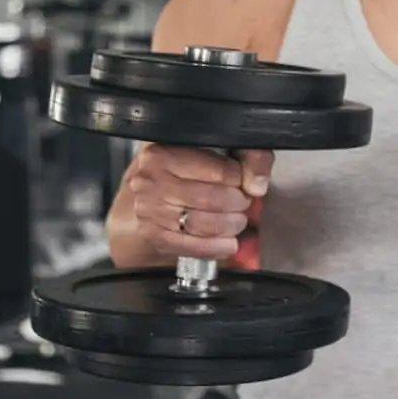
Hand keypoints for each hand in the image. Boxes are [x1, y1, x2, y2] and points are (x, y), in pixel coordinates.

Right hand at [127, 146, 272, 259]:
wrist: (141, 195)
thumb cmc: (179, 171)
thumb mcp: (208, 151)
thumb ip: (244, 158)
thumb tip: (257, 185)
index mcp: (165, 153)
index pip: (221, 170)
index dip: (241, 179)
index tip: (242, 181)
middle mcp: (152, 181)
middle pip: (214, 199)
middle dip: (238, 204)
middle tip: (243, 202)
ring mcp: (149, 210)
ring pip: (206, 224)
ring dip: (231, 226)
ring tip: (237, 220)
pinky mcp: (153, 235)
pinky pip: (193, 246)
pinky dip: (217, 247)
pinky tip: (228, 243)